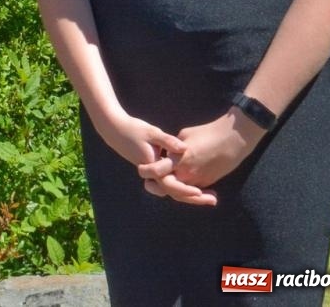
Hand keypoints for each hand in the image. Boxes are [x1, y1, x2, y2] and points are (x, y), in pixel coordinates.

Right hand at [88, 107, 214, 206]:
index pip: (170, 185)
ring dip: (192, 193)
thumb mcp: (151, 132)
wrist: (115, 129)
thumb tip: (184, 148)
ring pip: (175, 189)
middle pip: (175, 192)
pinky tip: (199, 182)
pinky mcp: (156, 170)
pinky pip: (172, 182)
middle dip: (195, 198)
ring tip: (211, 194)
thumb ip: (168, 141)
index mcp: (153, 167)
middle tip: (214, 199)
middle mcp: (154, 174)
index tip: (199, 192)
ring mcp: (155, 173)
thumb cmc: (133, 129)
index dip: (185, 189)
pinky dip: (185, 185)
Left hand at [140, 108, 262, 192]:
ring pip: (181, 193)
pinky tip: (182, 186)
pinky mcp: (208, 182)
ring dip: (172, 191)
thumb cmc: (208, 133)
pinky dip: (187, 191)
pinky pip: (194, 190)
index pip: (157, 172)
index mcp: (179, 159)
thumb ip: (173, 147)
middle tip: (150, 184)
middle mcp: (188, 173)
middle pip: (167, 188)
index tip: (141, 170)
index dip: (147, 172)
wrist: (234, 139)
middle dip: (157, 187)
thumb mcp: (185, 136)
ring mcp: (199, 180)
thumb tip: (168, 152)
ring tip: (164, 187)